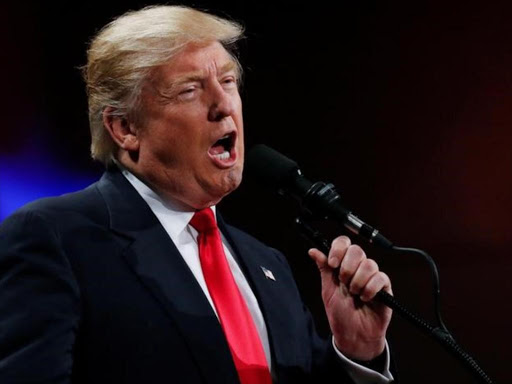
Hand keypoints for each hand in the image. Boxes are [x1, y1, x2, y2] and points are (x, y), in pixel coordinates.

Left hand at [308, 236, 391, 360]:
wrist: (352, 335)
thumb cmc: (340, 313)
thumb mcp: (327, 290)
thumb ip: (324, 269)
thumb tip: (313, 250)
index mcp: (343, 265)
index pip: (344, 243)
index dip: (338, 249)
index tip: (333, 263)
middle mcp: (358, 268)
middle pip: (357, 250)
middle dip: (347, 267)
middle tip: (344, 282)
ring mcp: (372, 277)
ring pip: (369, 264)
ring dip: (358, 281)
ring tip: (354, 294)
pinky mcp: (385, 288)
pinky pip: (380, 278)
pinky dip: (370, 289)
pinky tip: (365, 299)